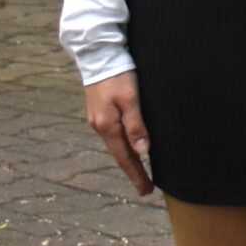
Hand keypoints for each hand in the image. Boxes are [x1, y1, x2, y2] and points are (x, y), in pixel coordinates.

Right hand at [83, 72, 152, 195]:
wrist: (98, 55)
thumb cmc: (118, 74)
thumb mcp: (130, 99)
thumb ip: (136, 124)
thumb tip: (143, 151)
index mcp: (108, 126)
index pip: (124, 157)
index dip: (136, 174)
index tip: (146, 190)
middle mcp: (100, 126)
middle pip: (120, 154)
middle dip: (133, 171)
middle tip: (146, 187)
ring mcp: (99, 119)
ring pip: (116, 145)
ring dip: (128, 159)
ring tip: (140, 172)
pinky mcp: (101, 111)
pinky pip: (114, 135)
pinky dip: (124, 145)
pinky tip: (131, 146)